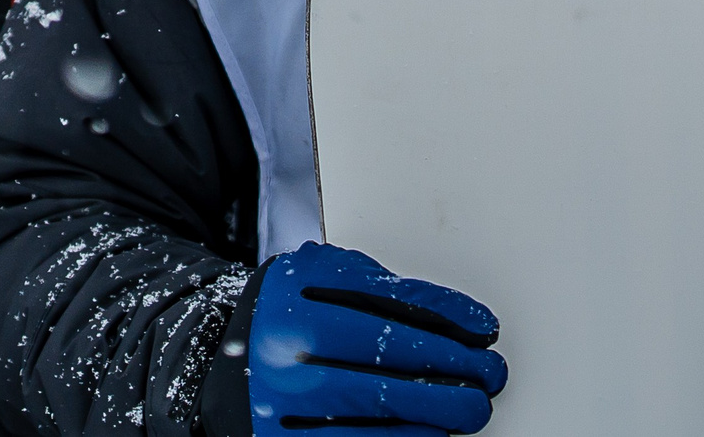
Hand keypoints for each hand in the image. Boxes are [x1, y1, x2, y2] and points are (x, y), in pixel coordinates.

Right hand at [246, 242, 507, 434]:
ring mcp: (282, 399)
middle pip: (388, 357)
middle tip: (489, 377)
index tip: (484, 329)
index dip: (448, 318)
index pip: (390, 304)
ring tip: (470, 409)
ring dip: (434, 412)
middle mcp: (287, 347)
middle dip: (451, 368)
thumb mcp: (322, 280)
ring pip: (376, 407)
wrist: (214, 360)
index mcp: (299, 295)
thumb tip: (460, 320)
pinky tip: (429, 435)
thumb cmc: (285, 316)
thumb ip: (380, 290)